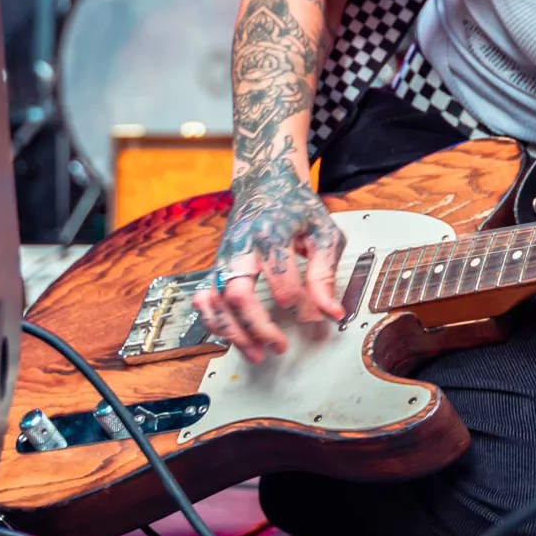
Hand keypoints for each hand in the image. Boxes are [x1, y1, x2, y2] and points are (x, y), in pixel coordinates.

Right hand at [192, 175, 344, 361]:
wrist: (265, 183)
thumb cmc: (296, 208)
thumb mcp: (322, 231)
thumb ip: (326, 271)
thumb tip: (332, 311)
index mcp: (271, 233)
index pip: (281, 275)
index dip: (299, 301)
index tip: (315, 316)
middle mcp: (241, 246)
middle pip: (237, 293)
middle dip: (257, 326)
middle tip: (278, 346)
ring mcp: (224, 257)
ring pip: (214, 300)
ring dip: (233, 332)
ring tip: (256, 352)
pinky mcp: (215, 266)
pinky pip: (203, 298)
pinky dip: (212, 321)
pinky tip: (231, 336)